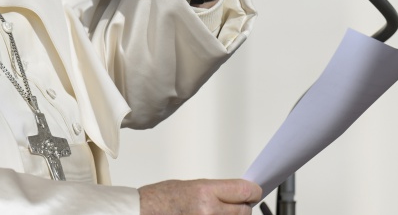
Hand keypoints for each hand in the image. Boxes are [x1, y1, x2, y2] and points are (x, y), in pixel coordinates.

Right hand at [139, 178, 261, 214]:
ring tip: (220, 212)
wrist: (142, 213)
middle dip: (244, 206)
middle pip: (244, 211)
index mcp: (205, 192)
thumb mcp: (191, 186)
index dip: (253, 190)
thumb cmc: (160, 199)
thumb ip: (216, 190)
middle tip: (239, 204)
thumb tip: (237, 193)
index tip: (255, 191)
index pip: (244, 191)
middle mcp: (208, 211)